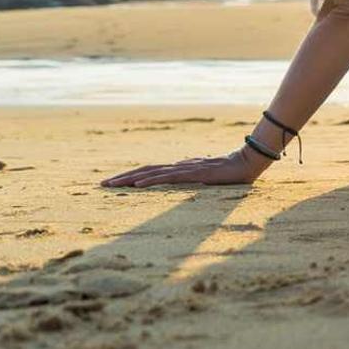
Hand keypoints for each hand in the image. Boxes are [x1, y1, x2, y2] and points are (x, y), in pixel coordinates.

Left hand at [100, 148, 268, 188]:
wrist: (247, 163)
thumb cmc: (230, 171)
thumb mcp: (206, 175)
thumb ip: (191, 173)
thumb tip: (178, 172)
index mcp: (180, 168)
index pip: (150, 171)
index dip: (131, 176)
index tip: (114, 183)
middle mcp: (178, 166)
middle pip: (145, 171)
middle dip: (123, 177)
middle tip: (102, 185)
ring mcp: (184, 169)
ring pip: (151, 174)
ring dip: (130, 179)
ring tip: (112, 185)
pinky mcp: (192, 174)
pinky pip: (167, 178)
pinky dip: (150, 181)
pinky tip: (136, 186)